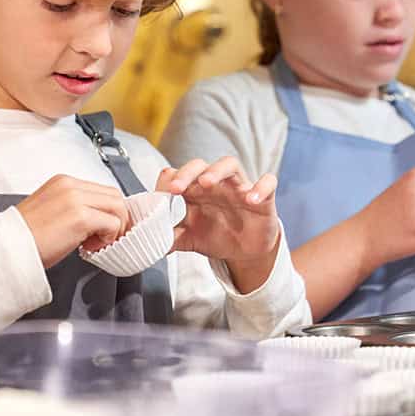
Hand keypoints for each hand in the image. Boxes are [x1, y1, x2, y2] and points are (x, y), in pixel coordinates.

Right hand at [17, 175, 131, 267]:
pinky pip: (112, 224)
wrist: (7, 249)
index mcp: (63, 182)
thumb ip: (74, 207)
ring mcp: (76, 199)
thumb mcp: (51, 210)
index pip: (101, 190)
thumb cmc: (25, 237)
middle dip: (117, 218)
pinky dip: (108, 237)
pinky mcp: (80, 217)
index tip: (105, 228)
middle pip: (114, 195)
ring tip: (96, 243)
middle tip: (106, 237)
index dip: (109, 211)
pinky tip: (89, 247)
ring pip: (117, 207)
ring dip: (114, 228)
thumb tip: (97, 218)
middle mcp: (71, 185)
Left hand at [156, 157, 279, 292]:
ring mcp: (239, 188)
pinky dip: (260, 187)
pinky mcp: (263, 197)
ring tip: (207, 182)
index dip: (169, 181)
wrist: (245, 250)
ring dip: (217, 170)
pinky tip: (251, 199)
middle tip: (176, 188)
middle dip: (188, 172)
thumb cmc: (217, 236)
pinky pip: (267, 183)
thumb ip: (170, 238)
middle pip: (201, 165)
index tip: (161, 196)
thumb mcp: (190, 239)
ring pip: (230, 165)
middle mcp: (216, 184)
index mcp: (196, 191)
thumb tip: (147, 243)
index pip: (180, 174)